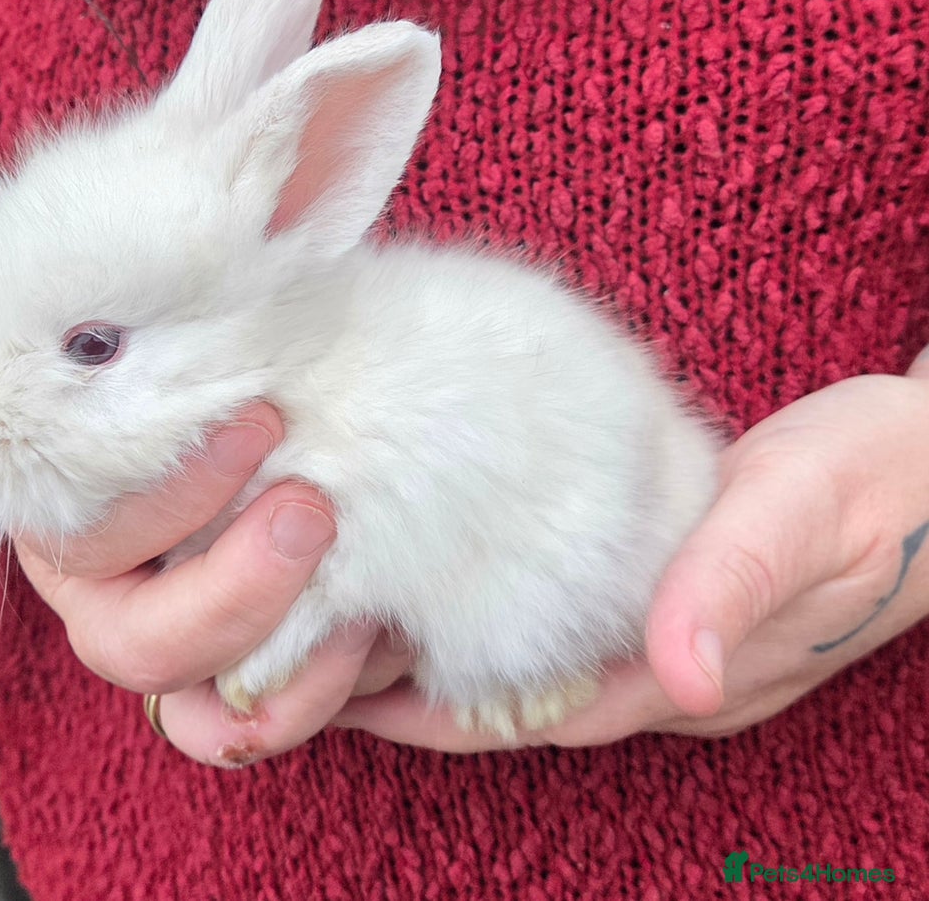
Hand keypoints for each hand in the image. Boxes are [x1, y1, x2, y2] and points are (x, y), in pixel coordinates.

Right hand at [0, 312, 399, 767]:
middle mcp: (108, 583)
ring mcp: (175, 632)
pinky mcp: (244, 665)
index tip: (264, 413)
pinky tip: (381, 633)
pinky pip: (253, 724)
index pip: (87, 527)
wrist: (222, 399)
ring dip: (285, 671)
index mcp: (74, 498)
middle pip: (133, 644)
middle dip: (233, 587)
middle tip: (313, 507)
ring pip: (195, 714)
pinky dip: (317, 696)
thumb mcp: (201, 305)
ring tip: (367, 606)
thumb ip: (207, 281)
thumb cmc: (207, 343)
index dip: (172, 487)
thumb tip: (253, 185)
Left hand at [332, 352, 928, 749]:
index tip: (340, 696)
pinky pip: (573, 635)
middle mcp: (670, 675)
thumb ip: (737, 583)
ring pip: (539, 674)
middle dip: (420, 694)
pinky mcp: (680, 606)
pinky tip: (469, 588)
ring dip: (456, 661)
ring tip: (369, 622)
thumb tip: (679, 674)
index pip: (530, 713)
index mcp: (687, 667)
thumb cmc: (874, 482)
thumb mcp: (802, 512)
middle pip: (517, 705)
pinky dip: (507, 625)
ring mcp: (676, 646)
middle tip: (324, 655)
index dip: (430, 715)